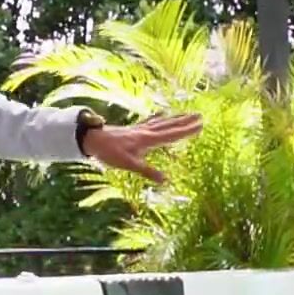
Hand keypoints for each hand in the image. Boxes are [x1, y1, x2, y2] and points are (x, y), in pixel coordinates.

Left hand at [81, 111, 203, 182]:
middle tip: (200, 116)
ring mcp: (140, 129)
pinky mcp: (134, 130)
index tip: (200, 125)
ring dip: (175, 118)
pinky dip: (159, 118)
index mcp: (148, 140)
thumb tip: (165, 180)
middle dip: (185, 122)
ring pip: (162, 122)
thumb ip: (147, 172)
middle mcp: (146, 132)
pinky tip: (162, 114)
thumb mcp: (129, 165)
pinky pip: (151, 122)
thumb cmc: (111, 153)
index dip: (187, 131)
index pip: (172, 135)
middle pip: (169, 125)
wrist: (93, 139)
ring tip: (187, 113)